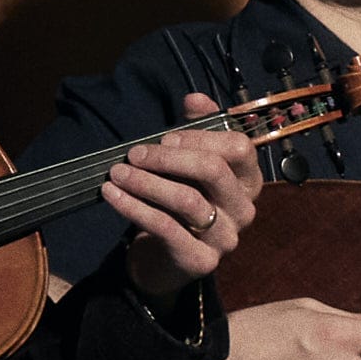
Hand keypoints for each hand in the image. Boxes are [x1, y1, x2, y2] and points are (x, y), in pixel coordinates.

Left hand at [111, 93, 265, 296]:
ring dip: (145, 181)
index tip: (165, 137)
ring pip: (187, 199)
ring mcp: (226, 237)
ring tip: (117, 173)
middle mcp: (244, 209)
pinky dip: (133, 207)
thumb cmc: (179, 202)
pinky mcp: (201, 260)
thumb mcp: (188, 164)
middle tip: (134, 154)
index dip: (201, 137)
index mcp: (248, 180)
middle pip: (214, 170)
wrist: (165, 258)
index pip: (238, 148)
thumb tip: (195, 98)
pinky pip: (166, 228)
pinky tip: (112, 195)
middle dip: (168, 157)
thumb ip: (196, 130)